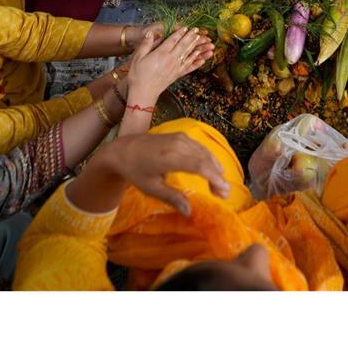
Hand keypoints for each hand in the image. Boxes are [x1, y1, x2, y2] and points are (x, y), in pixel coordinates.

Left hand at [91, 133, 230, 215]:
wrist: (122, 150)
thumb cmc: (135, 171)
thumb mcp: (151, 188)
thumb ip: (172, 198)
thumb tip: (190, 212)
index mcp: (170, 157)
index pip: (199, 167)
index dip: (215, 179)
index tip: (224, 192)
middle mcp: (178, 144)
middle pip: (205, 160)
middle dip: (218, 177)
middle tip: (224, 194)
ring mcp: (180, 137)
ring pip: (205, 152)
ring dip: (215, 168)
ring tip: (219, 185)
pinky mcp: (180, 135)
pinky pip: (199, 147)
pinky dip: (208, 159)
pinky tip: (212, 169)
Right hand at [127, 26, 213, 100]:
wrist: (143, 93)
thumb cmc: (137, 75)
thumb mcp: (137, 58)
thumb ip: (145, 44)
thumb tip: (150, 33)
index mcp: (161, 54)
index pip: (173, 40)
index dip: (180, 32)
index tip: (186, 27)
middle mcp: (170, 60)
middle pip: (183, 45)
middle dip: (190, 36)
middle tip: (197, 30)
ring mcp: (175, 68)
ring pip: (188, 55)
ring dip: (195, 46)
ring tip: (202, 40)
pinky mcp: (177, 75)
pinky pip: (189, 68)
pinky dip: (196, 63)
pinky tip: (202, 59)